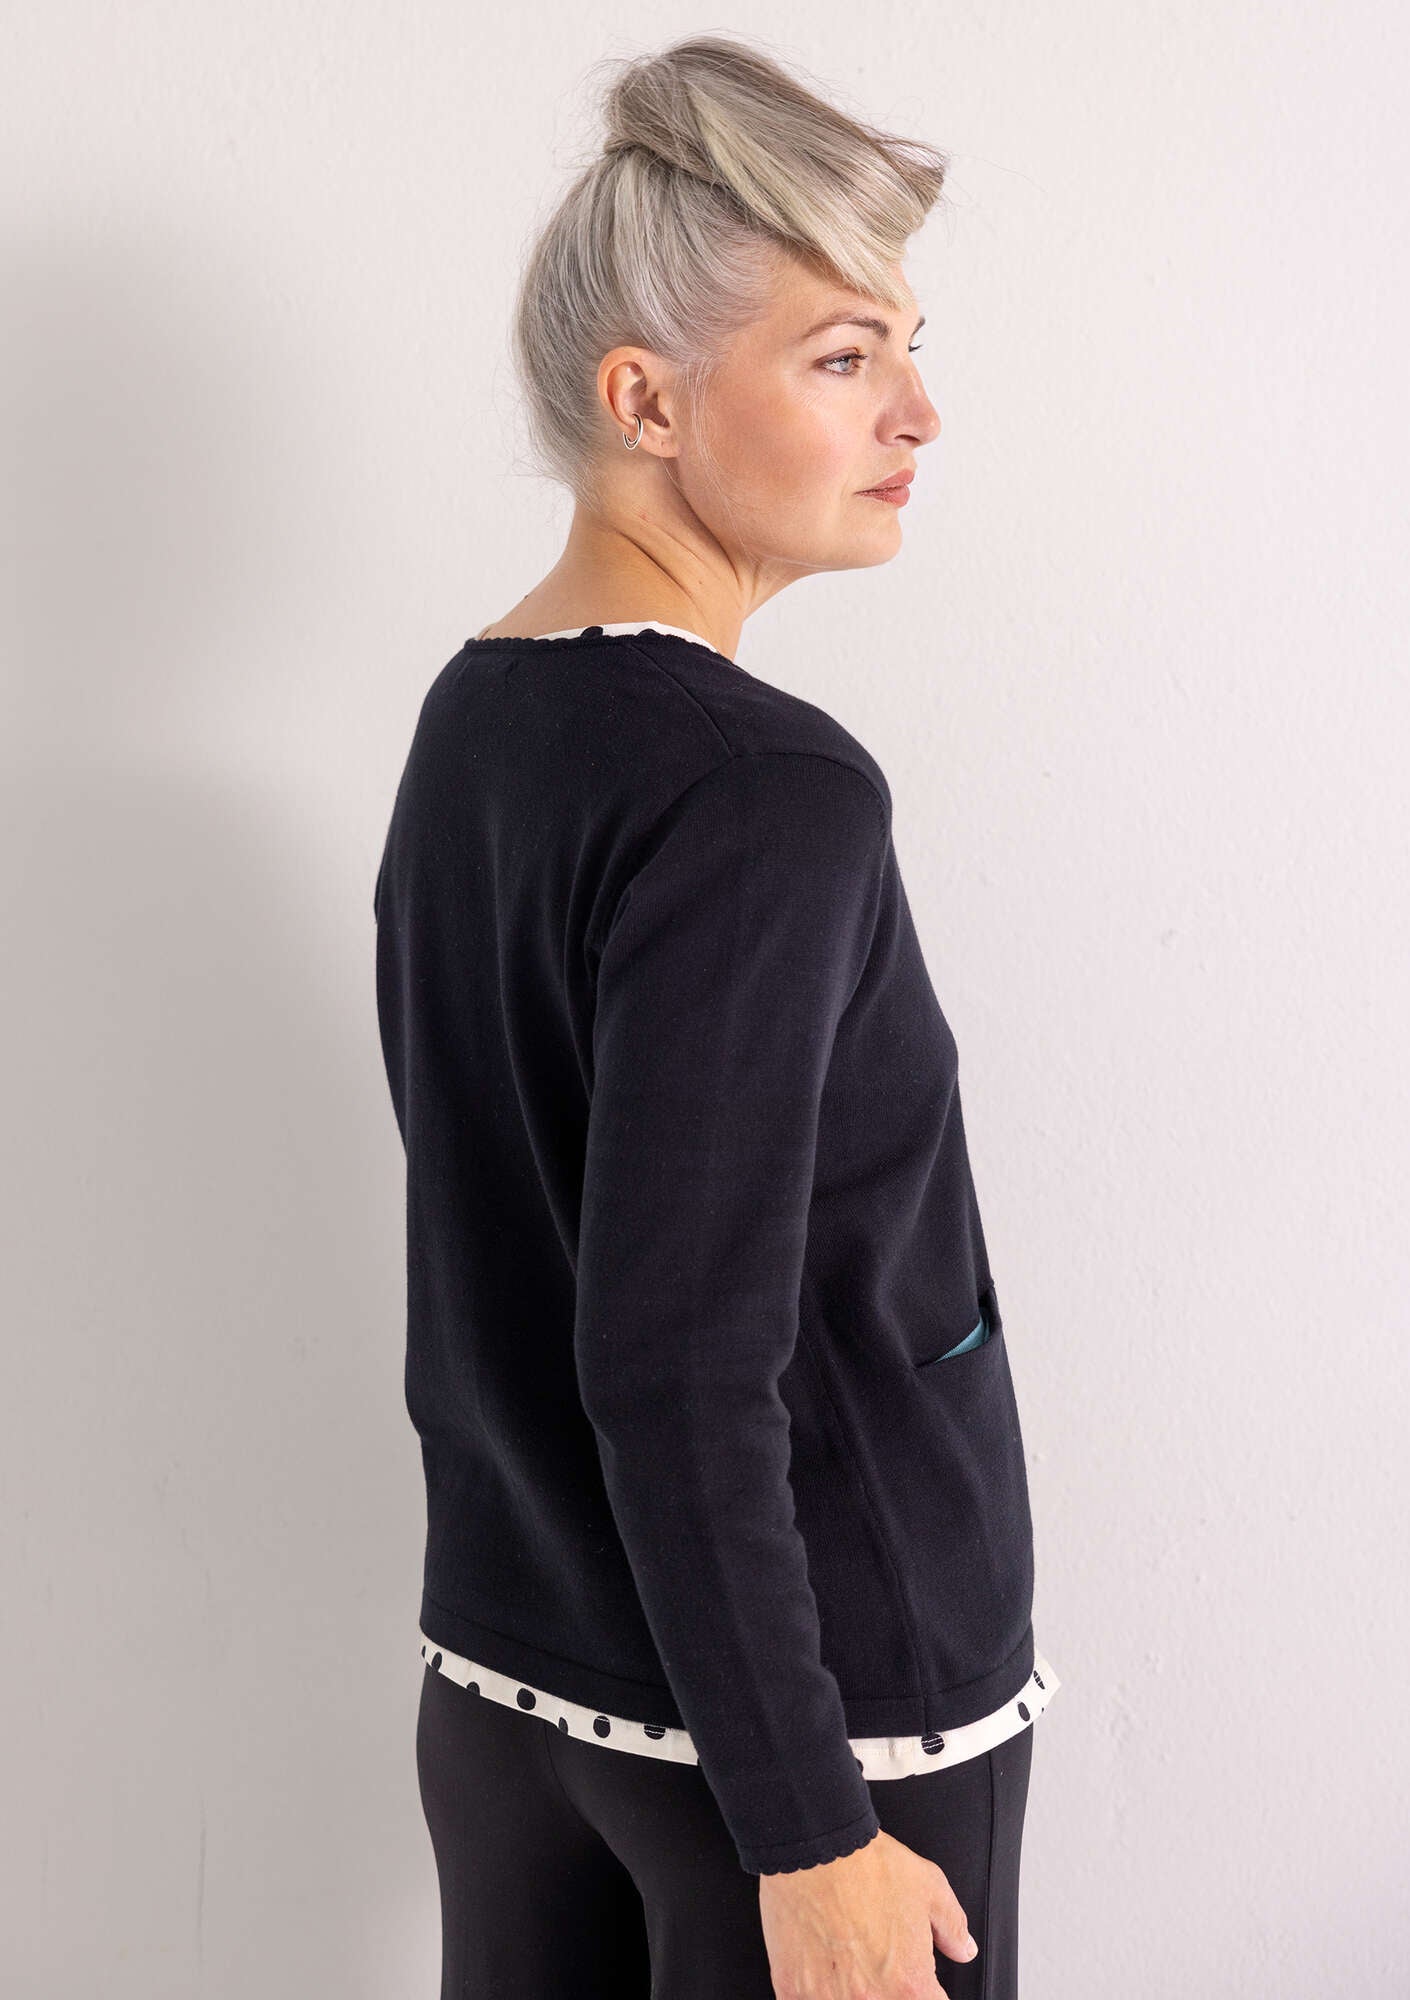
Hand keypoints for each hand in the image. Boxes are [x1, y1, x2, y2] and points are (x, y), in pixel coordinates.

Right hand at [757, 1827, 978, 1998]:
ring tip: (846, 1962)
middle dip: (888, 1990)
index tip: (915, 1977)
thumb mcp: (929, 1887)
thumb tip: (963, 1949)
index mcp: (910, 1983)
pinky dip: (815, 1991)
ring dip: (850, 1991)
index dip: (924, 1990)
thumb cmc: (868, 1865)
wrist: (815, 1848)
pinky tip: (817, 1967)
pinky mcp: (793, 1991)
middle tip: (874, 1959)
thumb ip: (952, 1926)